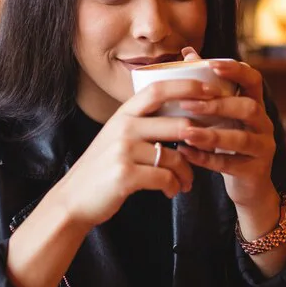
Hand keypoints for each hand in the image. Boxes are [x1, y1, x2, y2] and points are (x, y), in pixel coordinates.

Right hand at [52, 78, 223, 229]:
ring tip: (186, 182)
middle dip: (199, 140)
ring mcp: (123, 150)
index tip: (211, 91)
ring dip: (187, 173)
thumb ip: (143, 123)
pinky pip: (166, 177)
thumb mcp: (118, 137)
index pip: (158, 89)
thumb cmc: (103, 168)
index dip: (187, 87)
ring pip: (176, 156)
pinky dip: (174, 186)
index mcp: (123, 114)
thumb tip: (181, 117)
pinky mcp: (126, 174)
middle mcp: (123, 127)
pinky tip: (170, 191)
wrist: (74, 199)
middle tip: (208, 151)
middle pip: (177, 124)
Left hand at [177, 47, 277, 209]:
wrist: (248, 187)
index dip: (236, 71)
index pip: (254, 80)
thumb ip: (207, 85)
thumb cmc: (228, 142)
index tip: (213, 65)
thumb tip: (188, 52)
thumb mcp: (221, 115)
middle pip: (249, 108)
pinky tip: (186, 153)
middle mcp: (264, 124)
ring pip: (241, 139)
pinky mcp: (255, 171)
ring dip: (212, 135)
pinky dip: (206, 159)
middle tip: (188, 104)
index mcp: (255, 105)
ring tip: (185, 132)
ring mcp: (263, 148)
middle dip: (218, 105)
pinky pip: (230, 164)